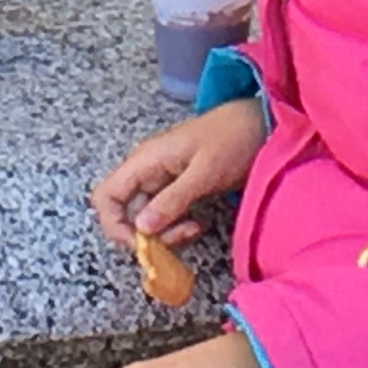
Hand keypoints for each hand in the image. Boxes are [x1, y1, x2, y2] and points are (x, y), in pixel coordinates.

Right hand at [90, 98, 267, 248]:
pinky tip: (198, 224)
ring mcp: (162, 178)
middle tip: (180, 236)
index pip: (106, 196)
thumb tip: (141, 229)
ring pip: (146, 217)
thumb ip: (172, 200)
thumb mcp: (204, 172)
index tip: (141, 245)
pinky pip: (164, 213)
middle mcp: (147, 169)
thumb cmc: (233, 139)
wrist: (261, 123)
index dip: (114, 225)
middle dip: (147, 234)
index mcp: (145, 160)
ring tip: (194, 229)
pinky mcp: (178, 186)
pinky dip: (176, 225)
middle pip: (126, 212)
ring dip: (165, 232)